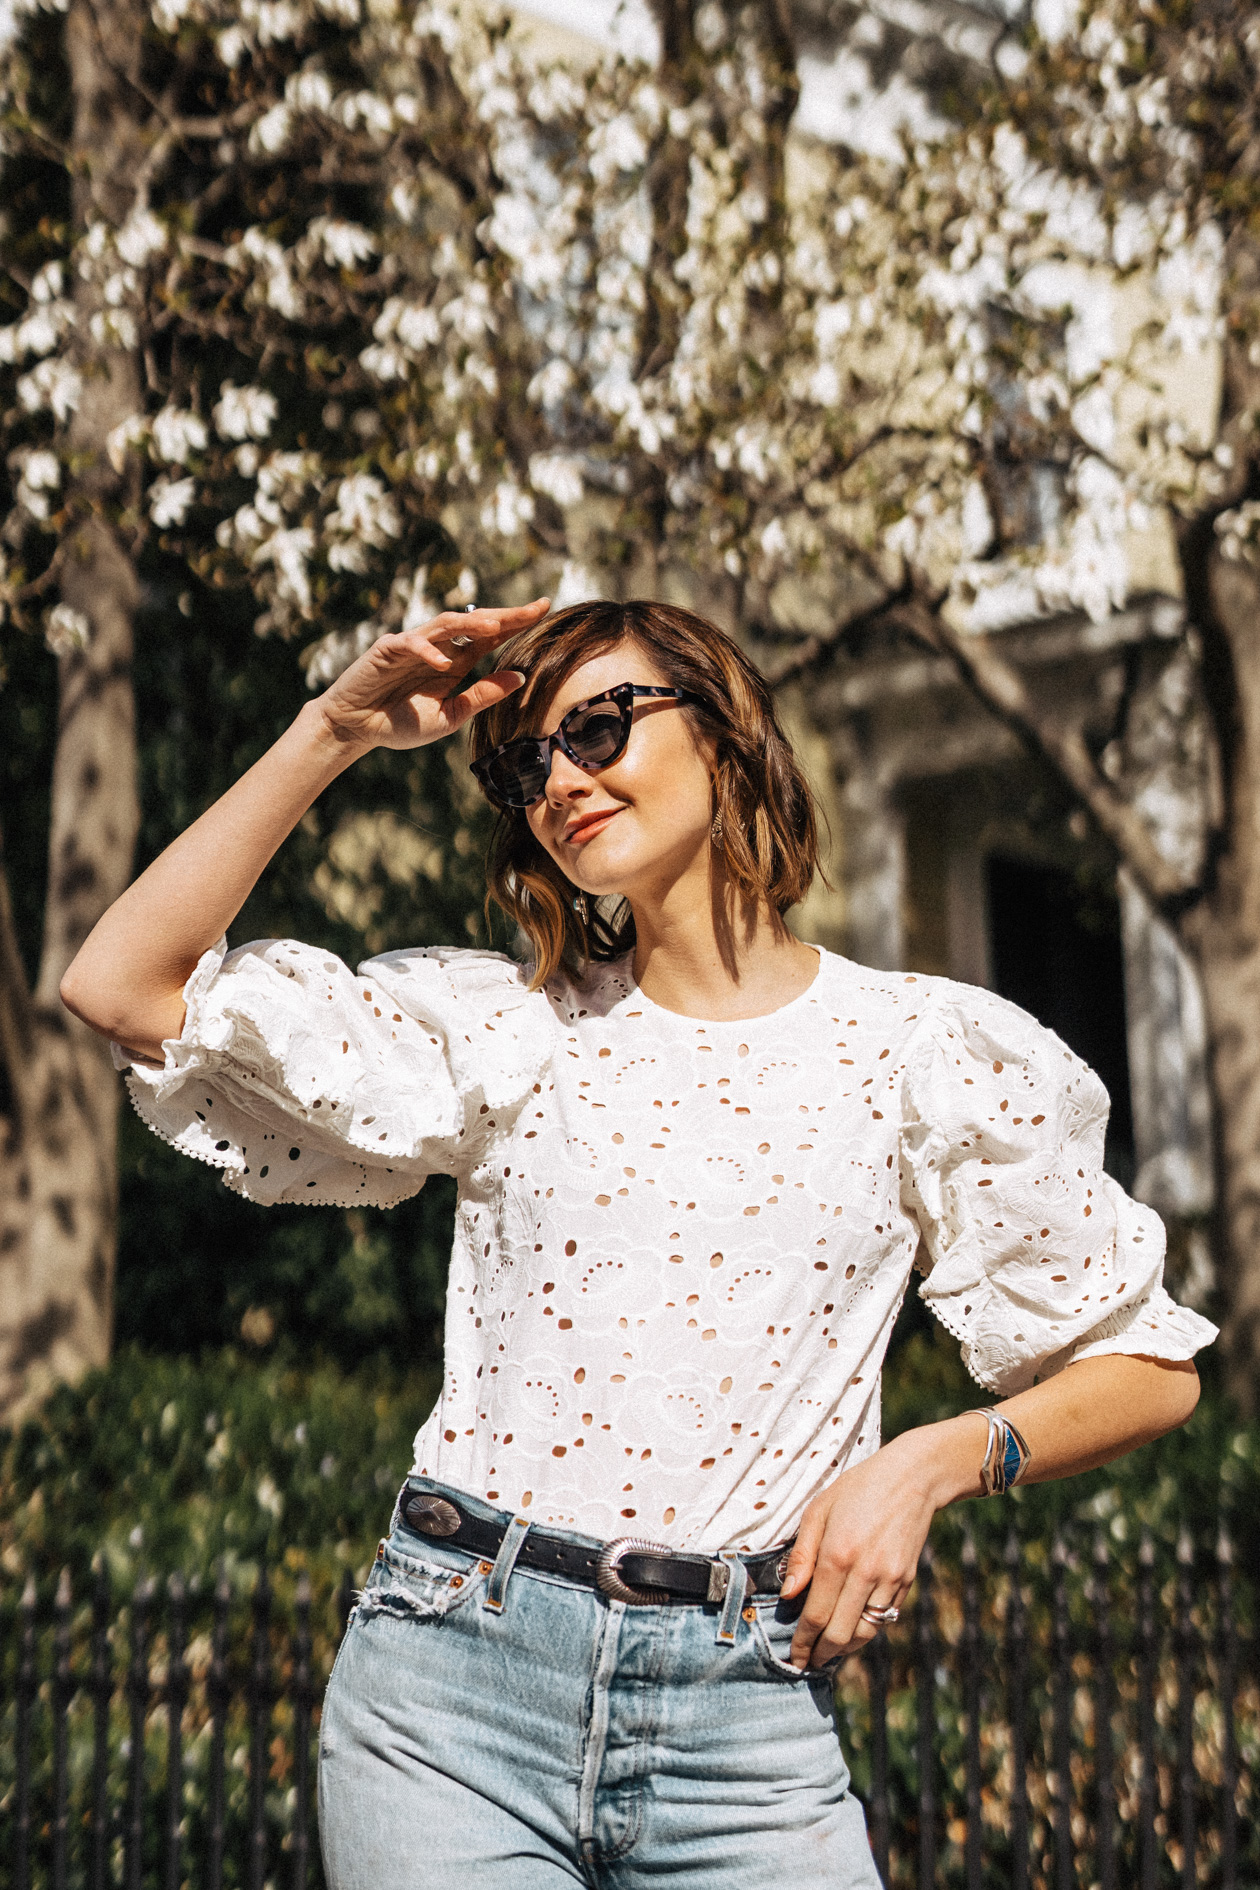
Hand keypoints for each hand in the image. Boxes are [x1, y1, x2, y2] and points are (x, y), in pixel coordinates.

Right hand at [312, 598, 549, 752]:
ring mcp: (412, 645)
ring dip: (470, 624)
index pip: (490, 636)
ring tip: (496, 626)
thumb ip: (482, 696)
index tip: (544, 608)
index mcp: (455, 661)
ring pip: (445, 625)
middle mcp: (438, 647)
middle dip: (504, 615)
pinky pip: (410, 645)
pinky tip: (444, 664)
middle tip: (535, 608)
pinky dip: (426, 653)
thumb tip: (520, 677)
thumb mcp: (451, 715)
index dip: (515, 622)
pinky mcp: (386, 650)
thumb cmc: (402, 722)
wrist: (358, 728)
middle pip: (474, 622)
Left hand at [778, 1422, 976, 1668]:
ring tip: (827, 1652)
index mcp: (837, 1555)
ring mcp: (889, 1580)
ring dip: (844, 1649)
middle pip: (840, 1634)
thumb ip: (802, 1555)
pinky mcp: (906, 1581)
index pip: (815, 1615)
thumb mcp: (818, 1510)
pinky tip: (851, 1630)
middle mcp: (865, 1573)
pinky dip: (865, 1631)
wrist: (912, 1478)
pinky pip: (883, 1619)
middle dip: (821, 1654)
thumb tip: (789, 1595)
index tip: (795, 1657)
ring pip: (864, 1633)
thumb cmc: (857, 1490)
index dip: (803, 1642)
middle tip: (807, 1663)